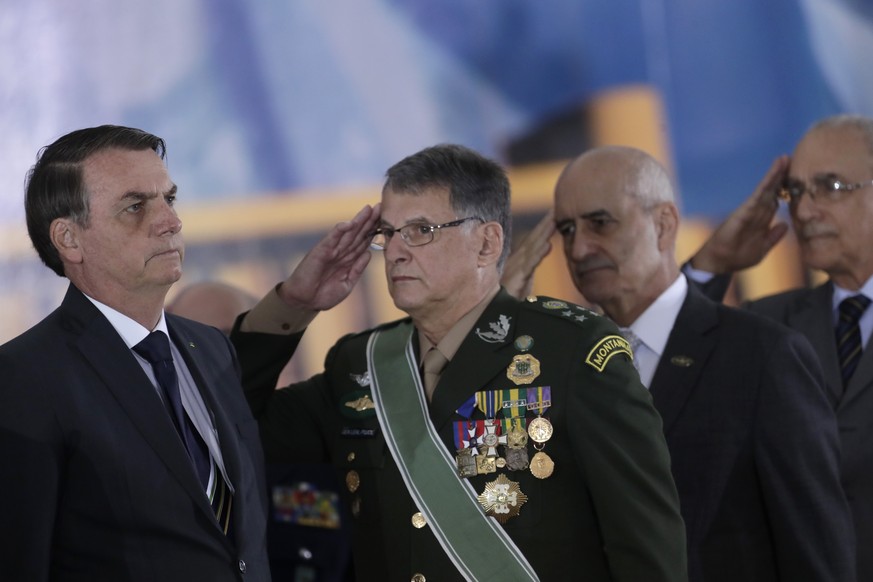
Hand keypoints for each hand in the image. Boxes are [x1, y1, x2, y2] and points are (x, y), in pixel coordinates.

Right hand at [277, 203, 379, 311]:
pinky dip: (339, 231)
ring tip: (368, 209)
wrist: (304, 302)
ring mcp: (331, 251)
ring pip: (348, 233)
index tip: (387, 220)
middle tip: (381, 207)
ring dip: (358, 221)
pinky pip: (331, 239)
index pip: (363, 242)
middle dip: (369, 221)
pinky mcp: (320, 252)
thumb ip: (357, 269)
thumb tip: (369, 254)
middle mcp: (341, 252)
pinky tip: (349, 223)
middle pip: (358, 234)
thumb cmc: (323, 294)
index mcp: (348, 260)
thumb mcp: (347, 283)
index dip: (374, 231)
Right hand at [501, 209, 555, 298]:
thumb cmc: (507, 301)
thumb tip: (542, 253)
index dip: (544, 226)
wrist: (490, 314)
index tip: (555, 212)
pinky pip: (529, 266)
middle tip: (558, 207)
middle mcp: (516, 262)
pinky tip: (547, 245)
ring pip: (532, 248)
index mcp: (518, 262)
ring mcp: (515, 270)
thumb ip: (529, 271)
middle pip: (533, 239)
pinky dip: (538, 255)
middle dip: (546, 223)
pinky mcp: (516, 281)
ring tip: (554, 220)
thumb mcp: (520, 283)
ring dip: (543, 233)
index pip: (533, 240)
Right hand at [690, 155, 789, 273]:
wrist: (720, 262)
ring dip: (775, 174)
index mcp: (761, 220)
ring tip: (784, 159)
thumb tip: (785, 225)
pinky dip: (766, 184)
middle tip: (791, 159)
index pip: (775, 201)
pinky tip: (773, 173)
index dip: (786, 190)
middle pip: (772, 191)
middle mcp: (756, 212)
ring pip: (766, 189)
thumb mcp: (762, 248)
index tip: (797, 178)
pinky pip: (757, 195)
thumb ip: (773, 237)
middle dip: (781, 176)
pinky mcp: (744, 211)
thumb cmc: (738, 258)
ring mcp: (750, 210)